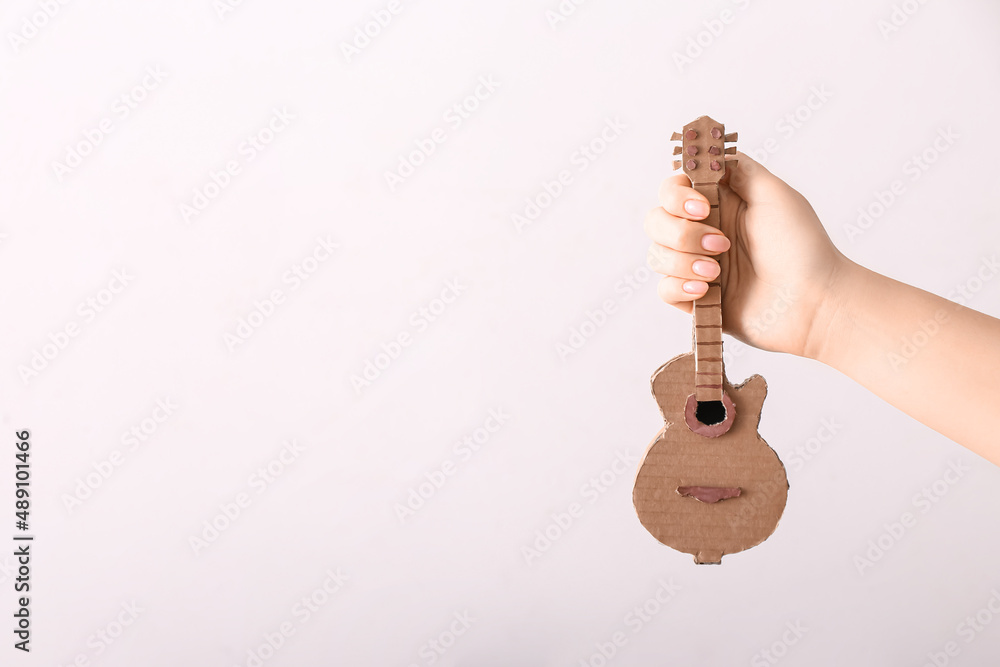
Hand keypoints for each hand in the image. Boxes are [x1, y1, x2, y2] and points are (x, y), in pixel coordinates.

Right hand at [644, 152, 847, 358]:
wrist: (813, 302)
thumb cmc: (803, 248)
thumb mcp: (775, 194)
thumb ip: (739, 169)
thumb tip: (709, 155)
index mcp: (720, 204)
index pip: (672, 189)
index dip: (676, 196)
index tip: (702, 208)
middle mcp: (704, 231)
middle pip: (656, 221)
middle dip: (679, 233)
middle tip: (721, 244)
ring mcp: (697, 265)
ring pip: (656, 255)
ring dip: (682, 261)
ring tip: (716, 272)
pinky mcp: (696, 298)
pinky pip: (663, 289)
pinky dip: (679, 287)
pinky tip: (706, 290)